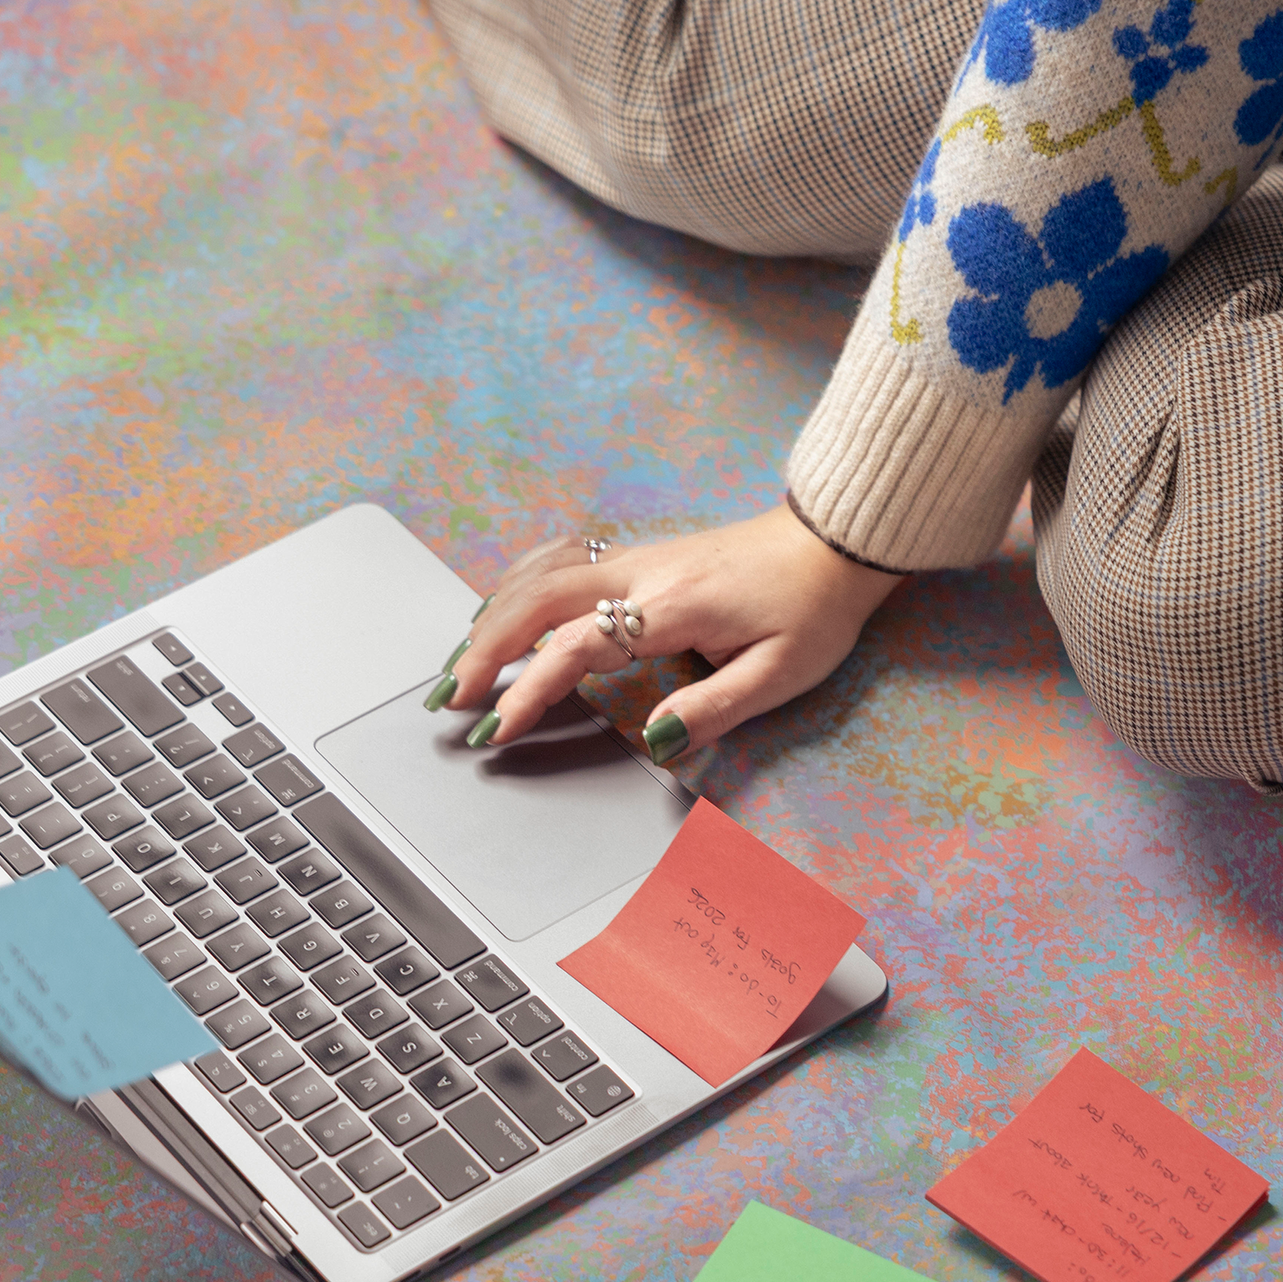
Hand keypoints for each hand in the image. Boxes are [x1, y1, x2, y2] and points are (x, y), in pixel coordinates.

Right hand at [433, 504, 902, 762]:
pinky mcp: (640, 554)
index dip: (530, 689)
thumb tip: (656, 739)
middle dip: (483, 651)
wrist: (832, 542)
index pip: (577, 646)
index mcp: (674, 605)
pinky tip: (498, 607)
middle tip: (450, 699)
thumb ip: (714, 708)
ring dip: (490, 616)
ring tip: (459, 663)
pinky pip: (559, 559)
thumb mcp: (780, 672)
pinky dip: (517, 583)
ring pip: (539, 574)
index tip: (497, 728)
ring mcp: (636, 555)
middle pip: (536, 601)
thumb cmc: (813, 609)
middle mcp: (643, 571)